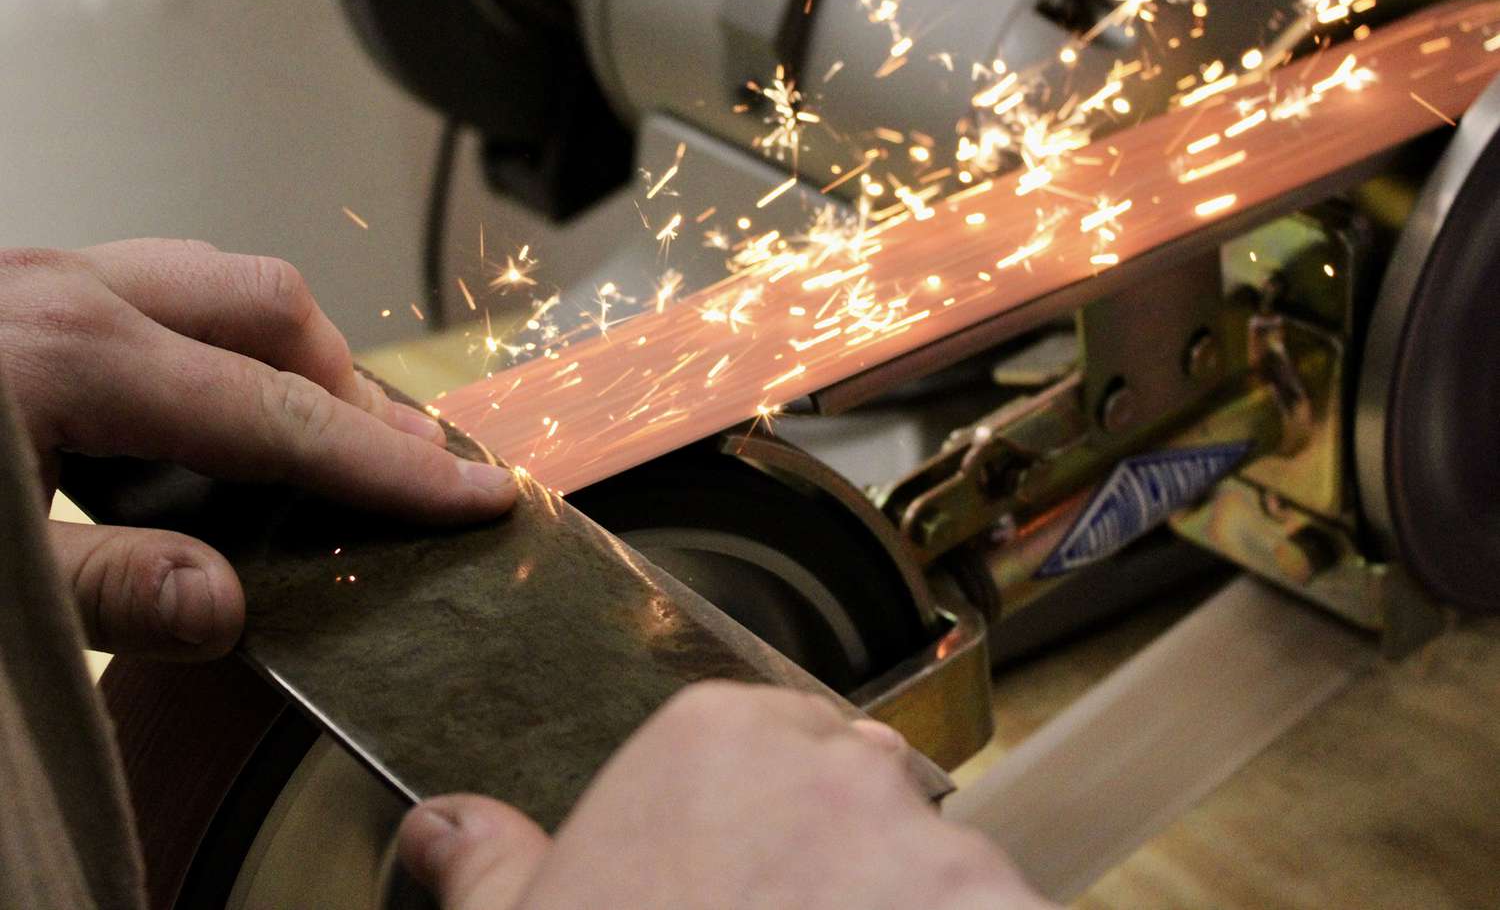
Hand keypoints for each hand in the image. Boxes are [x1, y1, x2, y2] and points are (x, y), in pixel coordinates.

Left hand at [0, 241, 515, 658]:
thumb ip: (100, 590)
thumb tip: (223, 606)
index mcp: (68, 356)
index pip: (280, 416)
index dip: (391, 466)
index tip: (474, 493)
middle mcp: (63, 291)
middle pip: (271, 307)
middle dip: (353, 387)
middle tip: (403, 464)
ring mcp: (37, 279)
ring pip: (217, 280)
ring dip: (290, 353)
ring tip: (322, 432)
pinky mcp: (14, 295)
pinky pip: (155, 289)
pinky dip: (217, 344)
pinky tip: (203, 411)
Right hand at [398, 682, 1052, 908]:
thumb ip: (490, 865)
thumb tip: (438, 823)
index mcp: (718, 738)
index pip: (784, 748)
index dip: (770, 833)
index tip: (751, 897)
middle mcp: (840, 765)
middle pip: (874, 803)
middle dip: (851, 871)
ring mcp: (939, 849)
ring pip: (946, 879)